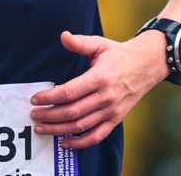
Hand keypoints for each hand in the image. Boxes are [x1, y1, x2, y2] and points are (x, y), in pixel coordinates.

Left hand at [29, 30, 163, 148]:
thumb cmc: (118, 54)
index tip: (35, 99)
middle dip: (49, 115)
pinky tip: (64, 142)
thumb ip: (80, 42)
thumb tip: (63, 36)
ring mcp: (111, 111)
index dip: (49, 97)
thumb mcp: (100, 44)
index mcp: (100, 78)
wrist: (147, 66)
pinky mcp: (115, 120)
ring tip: (41, 128)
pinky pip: (96, 137)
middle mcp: (106, 97)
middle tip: (33, 115)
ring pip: (81, 126)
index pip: (69, 92)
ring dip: (58, 130)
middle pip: (72, 112)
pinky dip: (79, 143)